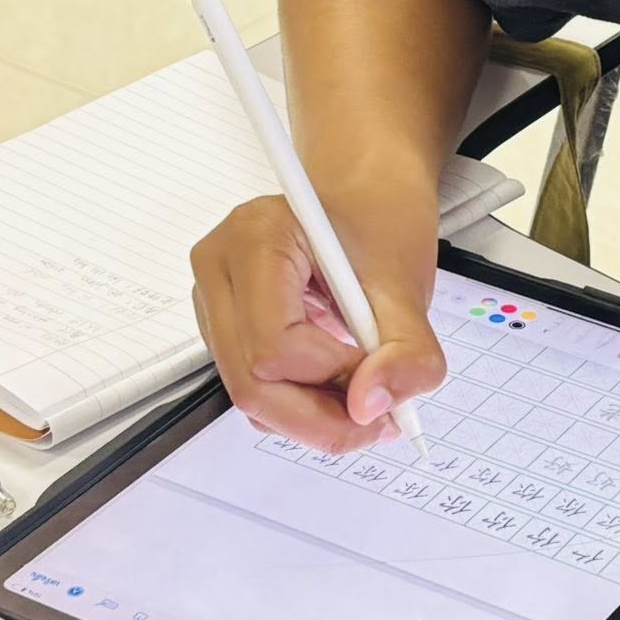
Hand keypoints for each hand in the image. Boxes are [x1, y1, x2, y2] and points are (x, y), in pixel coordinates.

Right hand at [190, 194, 446, 452]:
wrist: (363, 196)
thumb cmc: (378, 222)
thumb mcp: (406, 283)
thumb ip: (405, 350)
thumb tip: (373, 406)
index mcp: (257, 238)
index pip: (276, 346)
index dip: (334, 378)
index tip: (383, 375)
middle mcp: (219, 266)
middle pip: (251, 382)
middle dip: (320, 417)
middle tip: (379, 422)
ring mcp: (212, 298)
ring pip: (248, 394)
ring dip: (311, 415)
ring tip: (365, 394)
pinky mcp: (222, 324)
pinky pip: (251, 385)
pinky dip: (298, 401)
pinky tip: (338, 382)